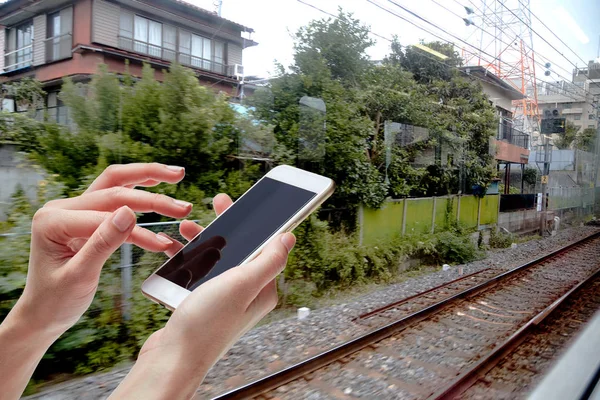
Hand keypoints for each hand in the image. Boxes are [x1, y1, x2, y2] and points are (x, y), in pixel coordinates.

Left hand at [15, 163, 192, 335]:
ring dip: (147, 179)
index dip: (137, 227)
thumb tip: (129, 212)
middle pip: (113, 185)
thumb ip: (103, 242)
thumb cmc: (55, 301)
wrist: (42, 315)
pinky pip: (117, 207)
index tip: (163, 243)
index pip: (104, 212)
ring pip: (117, 186)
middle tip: (180, 178)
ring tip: (176, 176)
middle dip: (150, 185)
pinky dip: (142, 209)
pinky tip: (162, 209)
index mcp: (53, 220)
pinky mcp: (86, 219)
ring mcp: (74, 211)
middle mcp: (62, 208)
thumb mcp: (79, 276)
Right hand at [110, 196, 295, 398]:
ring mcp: (224, 300)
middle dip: (227, 226)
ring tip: (189, 227)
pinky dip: (190, 260)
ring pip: (218, 259)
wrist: (171, 360)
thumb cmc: (206, 325)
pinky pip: (200, 273)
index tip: (244, 202)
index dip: (256, 221)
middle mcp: (246, 294)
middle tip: (216, 203)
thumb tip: (289, 237)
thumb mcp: (241, 285)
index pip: (265, 246)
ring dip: (205, 241)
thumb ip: (267, 260)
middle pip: (241, 249)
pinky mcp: (204, 305)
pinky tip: (176, 252)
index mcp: (262, 289)